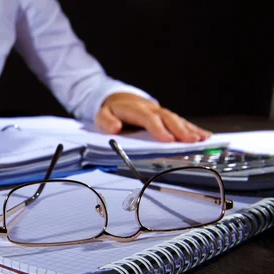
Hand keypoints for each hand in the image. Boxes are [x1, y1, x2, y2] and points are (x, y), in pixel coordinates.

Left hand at [95, 93, 210, 142]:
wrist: (119, 100)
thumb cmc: (112, 112)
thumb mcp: (101, 115)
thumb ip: (106, 121)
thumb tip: (114, 128)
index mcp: (136, 109)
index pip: (149, 119)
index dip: (159, 129)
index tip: (168, 140)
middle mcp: (151, 109)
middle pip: (168, 118)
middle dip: (180, 130)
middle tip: (191, 141)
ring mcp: (160, 112)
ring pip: (177, 120)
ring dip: (190, 129)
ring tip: (202, 139)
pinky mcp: (166, 117)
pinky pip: (181, 122)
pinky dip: (193, 129)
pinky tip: (204, 136)